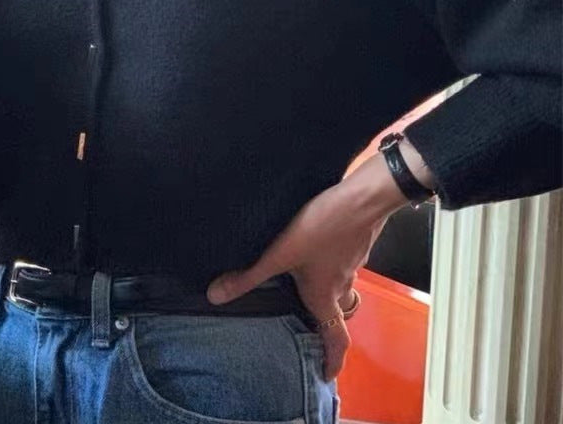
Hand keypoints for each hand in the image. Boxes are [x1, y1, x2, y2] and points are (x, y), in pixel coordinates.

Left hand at [206, 148, 420, 379]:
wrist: (360, 200)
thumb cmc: (321, 229)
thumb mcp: (279, 254)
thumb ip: (249, 276)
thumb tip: (216, 296)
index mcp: (325, 296)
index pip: (336, 339)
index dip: (332, 359)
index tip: (327, 373)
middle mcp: (342, 284)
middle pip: (340, 313)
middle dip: (329, 322)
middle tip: (313, 325)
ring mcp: (352, 264)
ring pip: (344, 288)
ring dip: (331, 293)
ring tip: (311, 286)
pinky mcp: (354, 244)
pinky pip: (345, 264)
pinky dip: (333, 266)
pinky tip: (316, 250)